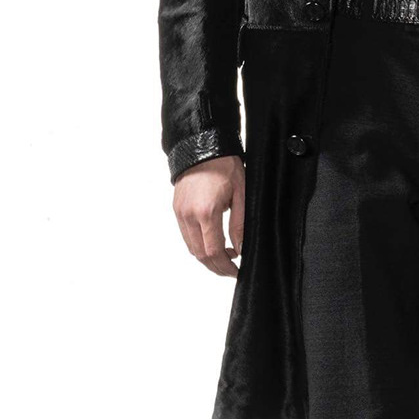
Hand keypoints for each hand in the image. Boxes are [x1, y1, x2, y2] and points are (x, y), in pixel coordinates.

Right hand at [172, 153, 243, 275]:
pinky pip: (186, 235)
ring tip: (225, 256)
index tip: (236, 272)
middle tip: (231, 270)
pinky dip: (198, 245)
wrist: (202, 146)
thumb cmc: (224, 165)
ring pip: (191, 247)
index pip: (214, 252)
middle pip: (200, 255)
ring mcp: (180, 213)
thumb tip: (240, 249)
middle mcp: (189, 215)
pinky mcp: (177, 209)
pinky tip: (212, 242)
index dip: (225, 266)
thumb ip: (239, 225)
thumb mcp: (240, 195)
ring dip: (207, 257)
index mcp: (206, 212)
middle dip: (216, 267)